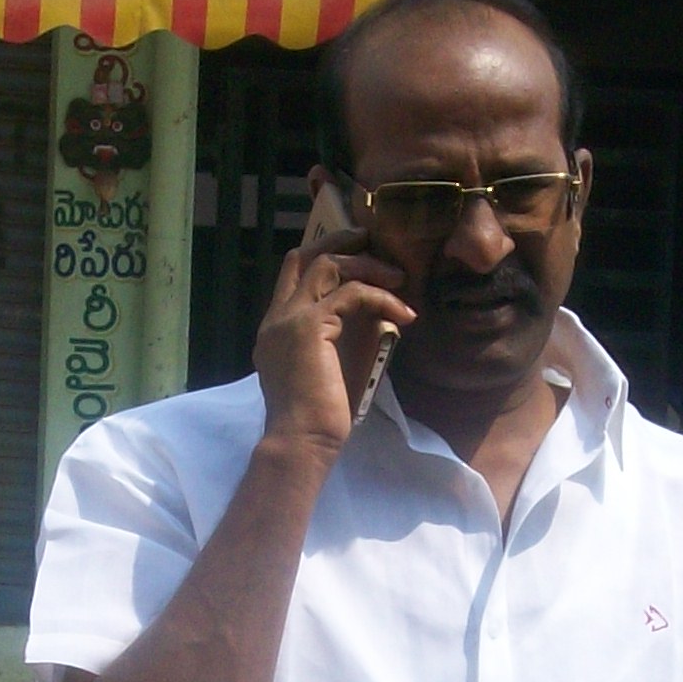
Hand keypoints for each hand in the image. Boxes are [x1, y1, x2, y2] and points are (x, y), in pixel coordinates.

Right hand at [252, 227, 412, 459]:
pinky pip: (352, 293)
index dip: (325, 254)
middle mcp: (277, 316)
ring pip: (327, 265)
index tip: (359, 252)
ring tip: (400, 277)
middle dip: (342, 241)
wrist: (301, 441)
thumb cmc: (319, 418)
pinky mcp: (309, 325)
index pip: (294, 273)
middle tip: (375, 241)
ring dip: (367, 265)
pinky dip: (382, 298)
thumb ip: (347, 335)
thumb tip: (381, 313)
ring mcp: (289, 317)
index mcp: (277, 327)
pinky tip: (404, 315)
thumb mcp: (335, 366)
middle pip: (306, 255)